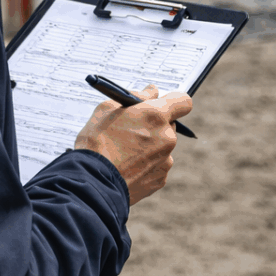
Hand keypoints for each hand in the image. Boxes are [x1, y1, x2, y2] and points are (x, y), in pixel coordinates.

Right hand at [74, 84, 193, 205]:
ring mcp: (166, 160)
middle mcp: (167, 137)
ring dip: (149, 146)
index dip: (173, 101)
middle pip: (169, 125)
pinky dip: (145, 164)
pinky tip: (126, 167)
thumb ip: (135, 96)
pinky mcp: (160, 179)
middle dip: (154, 124)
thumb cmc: (96, 143)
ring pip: (162, 146)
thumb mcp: (107, 109)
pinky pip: (157, 165)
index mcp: (156, 115)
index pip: (183, 101)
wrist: (92, 182)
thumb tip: (151, 92)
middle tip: (132, 129)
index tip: (161, 103)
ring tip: (124, 152)